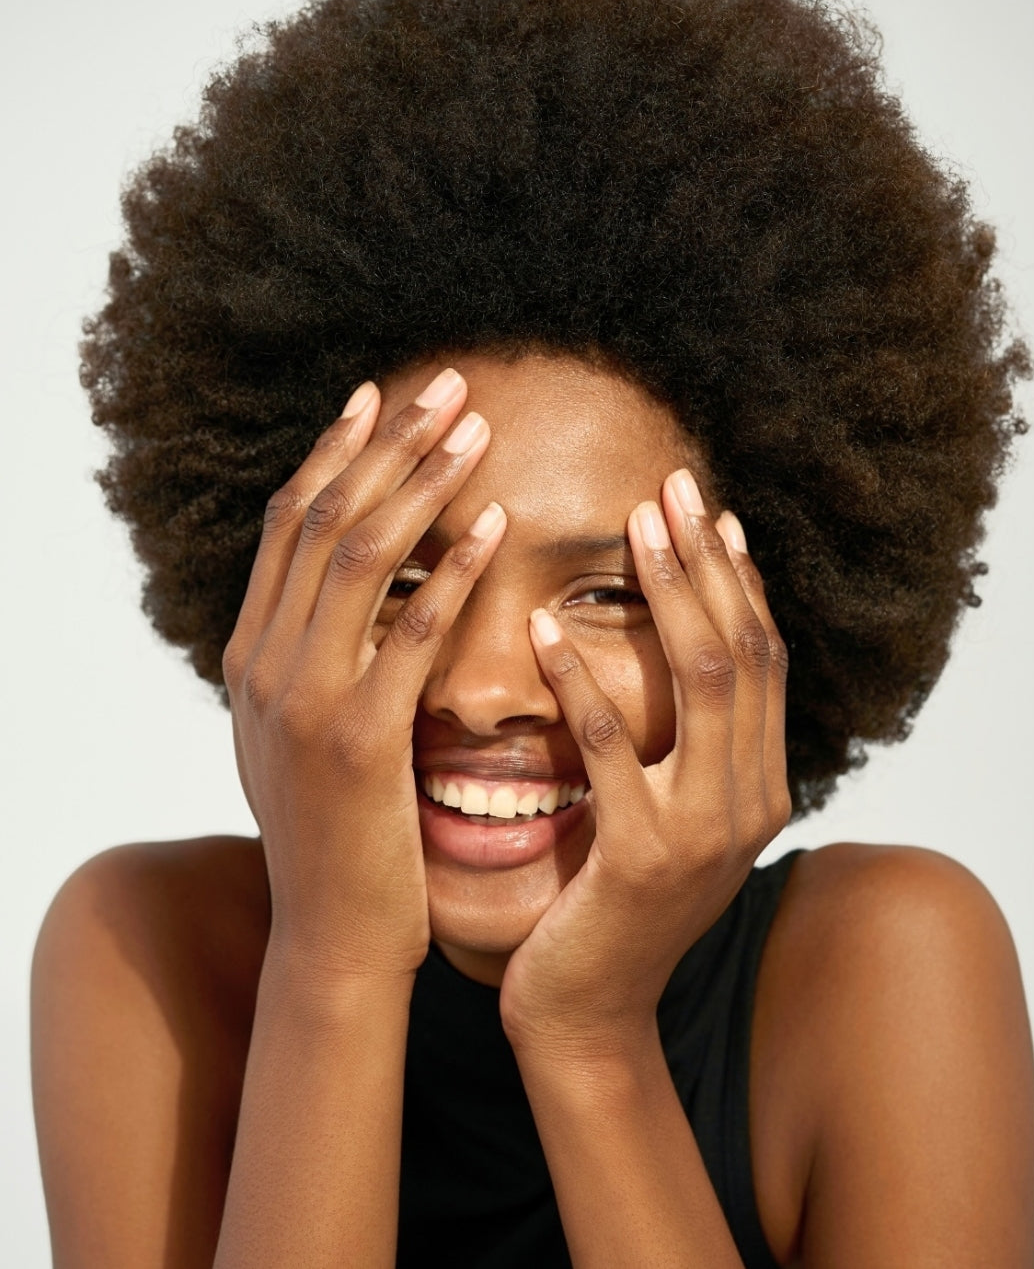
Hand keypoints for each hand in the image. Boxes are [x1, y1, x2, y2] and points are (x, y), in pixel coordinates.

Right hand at [223, 369, 505, 979]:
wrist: (333, 934)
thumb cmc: (335, 832)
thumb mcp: (300, 732)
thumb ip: (312, 658)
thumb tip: (351, 589)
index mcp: (253, 655)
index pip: (288, 525)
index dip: (334, 453)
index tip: (379, 396)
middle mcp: (266, 665)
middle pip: (323, 521)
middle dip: (386, 445)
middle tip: (447, 385)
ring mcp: (306, 701)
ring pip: (360, 559)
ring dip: (421, 484)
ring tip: (476, 429)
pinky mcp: (360, 741)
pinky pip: (409, 635)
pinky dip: (451, 573)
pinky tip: (494, 527)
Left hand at [499, 469, 789, 1049]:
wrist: (588, 1013)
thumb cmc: (609, 901)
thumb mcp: (662, 812)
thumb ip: (678, 742)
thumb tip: (664, 642)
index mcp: (759, 785)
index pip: (764, 657)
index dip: (738, 579)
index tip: (706, 510)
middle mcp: (751, 802)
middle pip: (745, 651)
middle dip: (710, 563)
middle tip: (673, 488)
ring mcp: (706, 832)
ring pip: (706, 682)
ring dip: (670, 595)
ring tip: (636, 527)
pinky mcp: (644, 859)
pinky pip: (614, 748)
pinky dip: (582, 680)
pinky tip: (543, 629)